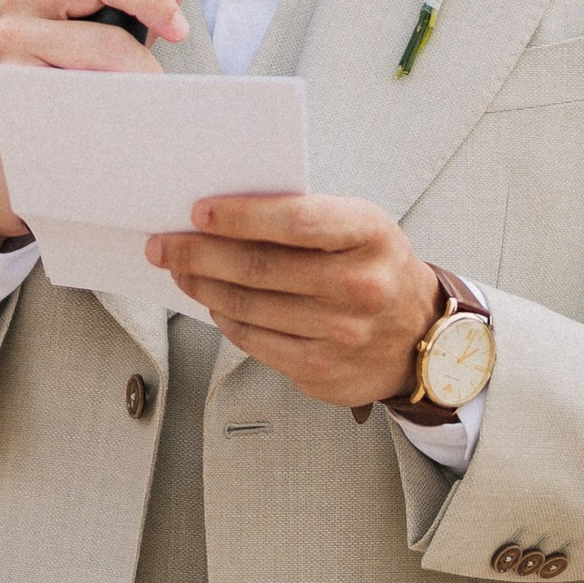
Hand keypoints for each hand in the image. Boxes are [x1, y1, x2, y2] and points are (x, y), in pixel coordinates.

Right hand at [0, 0, 193, 247]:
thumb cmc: (53, 102)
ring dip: (128, 91)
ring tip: (129, 117)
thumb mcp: (98, 42)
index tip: (178, 25)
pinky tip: (99, 138)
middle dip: (142, 44)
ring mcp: (4, 61)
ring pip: (95, 58)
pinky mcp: (5, 104)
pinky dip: (102, 122)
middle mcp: (13, 20)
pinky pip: (75, 104)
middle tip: (160, 81)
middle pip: (96, 13)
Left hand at [148, 193, 438, 410]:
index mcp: (370, 234)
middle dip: (200, 254)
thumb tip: (219, 216)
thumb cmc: (373, 265)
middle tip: (162, 244)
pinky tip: (211, 304)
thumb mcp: (360, 228)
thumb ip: (305, 217)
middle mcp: (361, 285)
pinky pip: (257, 343)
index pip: (296, 221)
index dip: (241, 216)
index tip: (196, 211)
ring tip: (179, 270)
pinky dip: (226, 321)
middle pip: (261, 268)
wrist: (421, 336)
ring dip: (203, 287)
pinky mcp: (323, 371)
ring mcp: (343, 334)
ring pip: (251, 307)